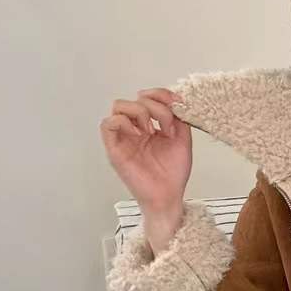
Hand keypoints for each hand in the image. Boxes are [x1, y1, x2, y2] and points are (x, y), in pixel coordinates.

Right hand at [99, 87, 191, 217]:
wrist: (168, 196)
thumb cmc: (173, 174)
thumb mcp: (183, 139)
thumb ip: (179, 118)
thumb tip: (175, 100)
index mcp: (150, 125)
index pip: (148, 97)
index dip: (161, 94)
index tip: (176, 102)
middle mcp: (135, 129)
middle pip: (134, 99)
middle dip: (155, 106)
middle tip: (166, 126)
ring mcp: (124, 138)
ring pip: (119, 106)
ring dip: (139, 112)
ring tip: (152, 131)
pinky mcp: (115, 149)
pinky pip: (107, 124)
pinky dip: (123, 123)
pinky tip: (139, 135)